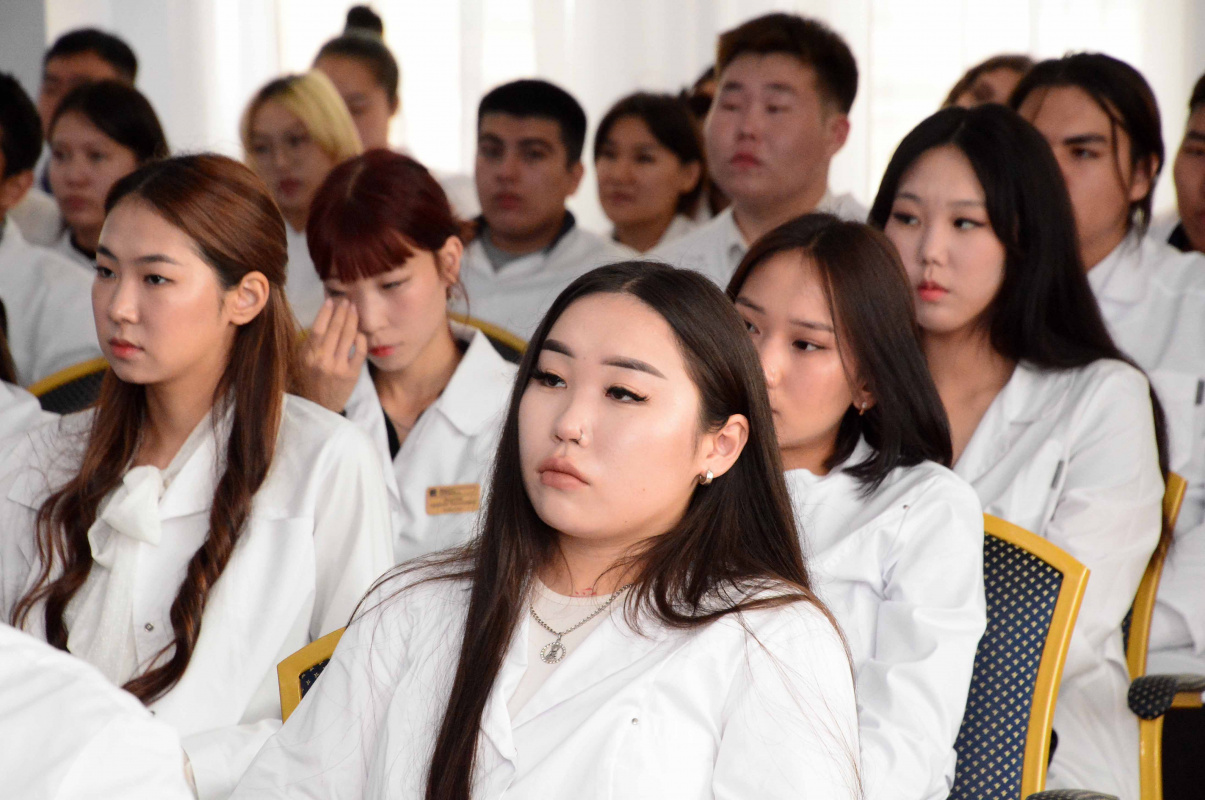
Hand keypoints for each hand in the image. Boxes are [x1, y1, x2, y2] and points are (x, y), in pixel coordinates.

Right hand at [298, 298, 367, 412]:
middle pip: (335, 329)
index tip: (331, 300)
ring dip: (352, 319)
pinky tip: (360, 331)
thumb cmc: (306, 382)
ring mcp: (338, 367)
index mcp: (307, 356)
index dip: (326, 312)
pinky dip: (361, 339)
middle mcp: (322, 360)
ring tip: (355, 309)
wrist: (318, 408)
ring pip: (348, 336)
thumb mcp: (298, 362)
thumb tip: (320, 320)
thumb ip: (307, 343)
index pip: (317, 328)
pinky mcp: (352, 374)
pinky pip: (359, 351)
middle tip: (347, 300)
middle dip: (342, 311)